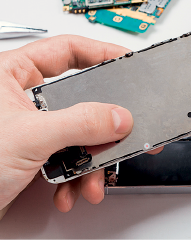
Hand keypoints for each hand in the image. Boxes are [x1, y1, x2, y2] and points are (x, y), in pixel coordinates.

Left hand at [0, 35, 159, 216]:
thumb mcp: (28, 137)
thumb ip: (79, 123)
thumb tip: (119, 116)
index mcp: (11, 75)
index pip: (67, 50)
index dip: (102, 52)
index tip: (129, 62)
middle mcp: (23, 99)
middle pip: (81, 98)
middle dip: (102, 126)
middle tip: (123, 128)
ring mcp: (31, 128)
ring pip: (80, 134)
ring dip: (91, 161)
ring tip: (91, 179)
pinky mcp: (35, 154)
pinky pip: (70, 157)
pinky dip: (77, 177)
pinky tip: (71, 190)